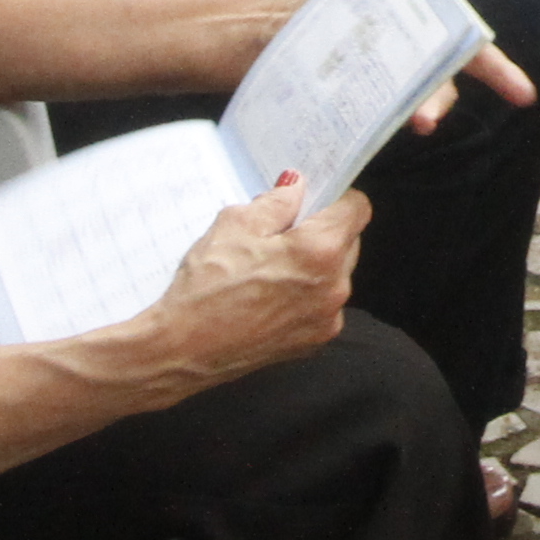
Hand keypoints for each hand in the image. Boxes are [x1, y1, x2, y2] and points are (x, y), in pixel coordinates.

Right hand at [117, 172, 363, 386]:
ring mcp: (326, 319)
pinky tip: (268, 295)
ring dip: (315, 264)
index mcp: (320, 251)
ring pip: (336, 275)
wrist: (182, 351)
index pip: (357, 208)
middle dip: (322, 230)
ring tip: (269, 268)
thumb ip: (276, 202)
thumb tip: (296, 188)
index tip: (315, 198)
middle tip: (281, 233)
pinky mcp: (313, 342)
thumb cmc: (205, 289)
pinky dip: (305, 294)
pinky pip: (322, 304)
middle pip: (348, 241)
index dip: (336, 197)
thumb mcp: (235, 225)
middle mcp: (334, 288)